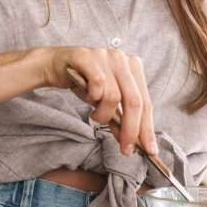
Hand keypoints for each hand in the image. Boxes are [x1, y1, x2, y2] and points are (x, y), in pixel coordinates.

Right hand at [41, 46, 157, 155]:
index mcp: (133, 66)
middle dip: (131, 130)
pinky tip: (87, 97)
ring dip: (103, 114)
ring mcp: (105, 55)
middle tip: (125, 149)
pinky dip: (92, 97)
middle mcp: (122, 59)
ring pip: (113, 96)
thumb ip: (119, 119)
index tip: (149, 150)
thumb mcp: (106, 102)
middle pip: (134, 101)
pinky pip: (97, 84)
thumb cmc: (85, 83)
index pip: (146, 102)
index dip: (147, 128)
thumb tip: (131, 143)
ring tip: (95, 115)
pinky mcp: (87, 57)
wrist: (56, 65)